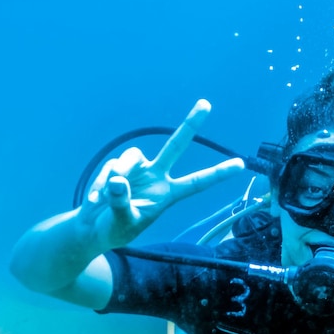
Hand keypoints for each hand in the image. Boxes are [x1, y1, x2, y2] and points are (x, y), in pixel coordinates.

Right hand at [79, 99, 244, 248]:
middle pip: (176, 146)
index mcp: (167, 194)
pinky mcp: (117, 168)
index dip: (218, 173)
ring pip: (132, 156)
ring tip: (104, 197)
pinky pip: (112, 167)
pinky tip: (95, 200)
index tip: (241, 164)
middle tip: (206, 103)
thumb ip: (121, 202)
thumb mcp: (123, 222)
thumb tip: (119, 180)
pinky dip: (102, 184)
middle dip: (190, 124)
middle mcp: (156, 176)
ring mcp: (137, 170)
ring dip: (119, 171)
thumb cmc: (115, 231)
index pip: (197, 182)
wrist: (92, 229)